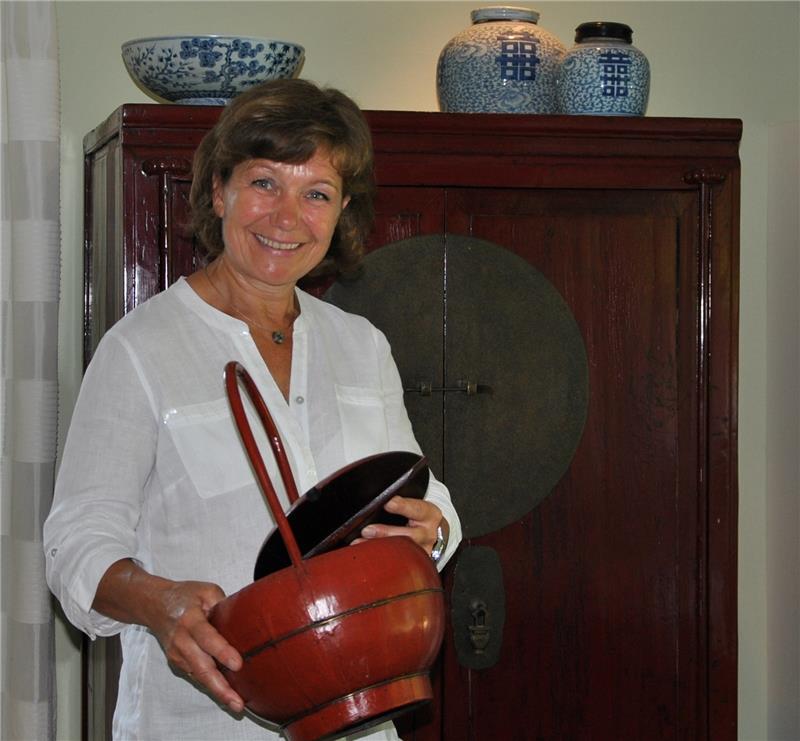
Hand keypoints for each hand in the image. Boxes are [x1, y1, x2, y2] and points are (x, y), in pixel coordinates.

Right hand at [150, 580, 244, 712]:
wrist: (154, 605)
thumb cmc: (185, 596)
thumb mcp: (206, 591)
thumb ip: (223, 604)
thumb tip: (243, 619)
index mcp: (190, 619)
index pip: (207, 638)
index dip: (222, 652)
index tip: (237, 664)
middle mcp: (181, 640)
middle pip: (201, 666)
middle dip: (220, 686)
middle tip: (237, 701)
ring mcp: (177, 654)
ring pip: (198, 676)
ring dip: (217, 691)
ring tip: (235, 704)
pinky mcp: (177, 663)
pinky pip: (196, 676)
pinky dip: (210, 686)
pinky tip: (225, 695)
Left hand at [357, 496, 447, 556]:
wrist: (431, 532)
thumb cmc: (418, 515)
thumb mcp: (415, 504)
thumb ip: (400, 503)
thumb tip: (378, 499)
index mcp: (429, 514)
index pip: (416, 509)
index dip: (402, 506)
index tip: (388, 503)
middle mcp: (428, 534)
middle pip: (408, 535)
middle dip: (386, 532)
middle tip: (367, 530)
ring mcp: (423, 551)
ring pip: (401, 552)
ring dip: (379, 548)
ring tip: (361, 544)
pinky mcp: (416, 564)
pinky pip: (397, 563)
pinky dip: (380, 559)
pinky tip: (366, 555)